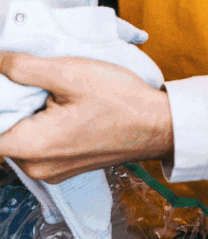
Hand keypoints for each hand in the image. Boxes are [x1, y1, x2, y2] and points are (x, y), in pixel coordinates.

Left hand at [0, 52, 172, 182]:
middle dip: (9, 104)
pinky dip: (37, 125)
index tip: (7, 85)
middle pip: (0, 133)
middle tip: (32, 84)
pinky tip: (58, 108)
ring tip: (50, 95)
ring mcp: (50, 171)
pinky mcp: (62, 168)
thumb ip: (22, 67)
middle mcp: (36, 167)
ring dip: (22, 114)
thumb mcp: (70, 73)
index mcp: (32, 146)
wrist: (160, 126)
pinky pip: (34, 146)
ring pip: (15, 139)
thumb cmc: (123, 103)